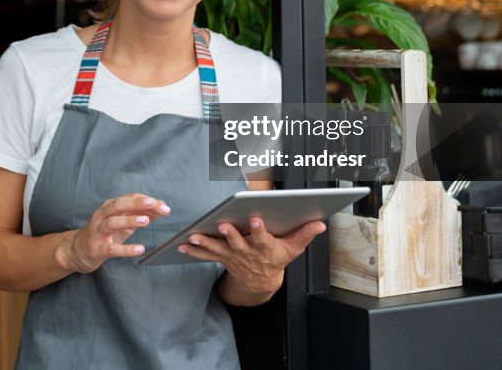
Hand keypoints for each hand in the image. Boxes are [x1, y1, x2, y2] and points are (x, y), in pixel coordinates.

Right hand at [57, 193, 170, 272]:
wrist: (77, 250)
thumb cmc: (104, 233)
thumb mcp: (122, 222)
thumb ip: (140, 213)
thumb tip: (160, 205)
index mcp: (109, 207)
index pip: (128, 199)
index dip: (145, 201)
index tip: (162, 205)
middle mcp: (102, 216)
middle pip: (117, 205)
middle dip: (136, 203)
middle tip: (152, 203)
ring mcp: (98, 232)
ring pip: (112, 223)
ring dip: (129, 220)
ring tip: (146, 221)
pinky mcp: (97, 249)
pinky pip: (111, 249)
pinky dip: (126, 249)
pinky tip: (139, 249)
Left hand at [180, 218, 325, 296]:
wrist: (260, 282)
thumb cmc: (276, 259)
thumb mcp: (293, 249)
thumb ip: (305, 234)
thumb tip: (320, 223)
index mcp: (265, 248)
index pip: (263, 238)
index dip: (259, 230)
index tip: (256, 218)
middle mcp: (247, 253)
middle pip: (237, 243)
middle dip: (230, 234)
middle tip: (222, 225)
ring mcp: (232, 256)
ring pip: (218, 249)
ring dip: (205, 243)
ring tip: (193, 236)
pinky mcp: (221, 258)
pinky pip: (205, 255)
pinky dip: (193, 250)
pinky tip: (181, 244)